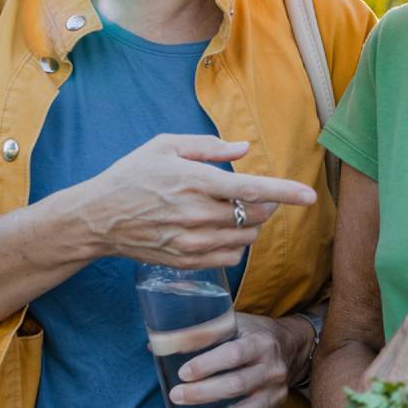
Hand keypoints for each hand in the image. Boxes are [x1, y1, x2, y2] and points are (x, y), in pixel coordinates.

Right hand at [68, 134, 317, 268]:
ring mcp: (192, 241)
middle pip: (256, 215)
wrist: (97, 218)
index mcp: (196, 181)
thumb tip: (243, 149)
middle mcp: (197, 214)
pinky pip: (230, 256)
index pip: (253, 189)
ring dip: (251, 224)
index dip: (286, 193)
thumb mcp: (164, 146)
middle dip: (267, 205)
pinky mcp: (186, 261)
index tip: (310, 196)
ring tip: (234, 211)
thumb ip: (208, 146)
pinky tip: (222, 231)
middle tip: (256, 195)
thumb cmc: (131, 175)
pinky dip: (236, 243)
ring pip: (246, 237)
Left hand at [169, 312, 310, 407]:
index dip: (207, 365)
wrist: (290, 347)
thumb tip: (155, 346)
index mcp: (261, 343)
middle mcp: (273, 369)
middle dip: (201, 394)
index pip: (235, 354)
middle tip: (176, 395)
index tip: (183, 373)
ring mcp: (277, 395)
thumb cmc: (251, 334)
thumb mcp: (232, 323)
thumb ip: (200, 333)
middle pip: (236, 385)